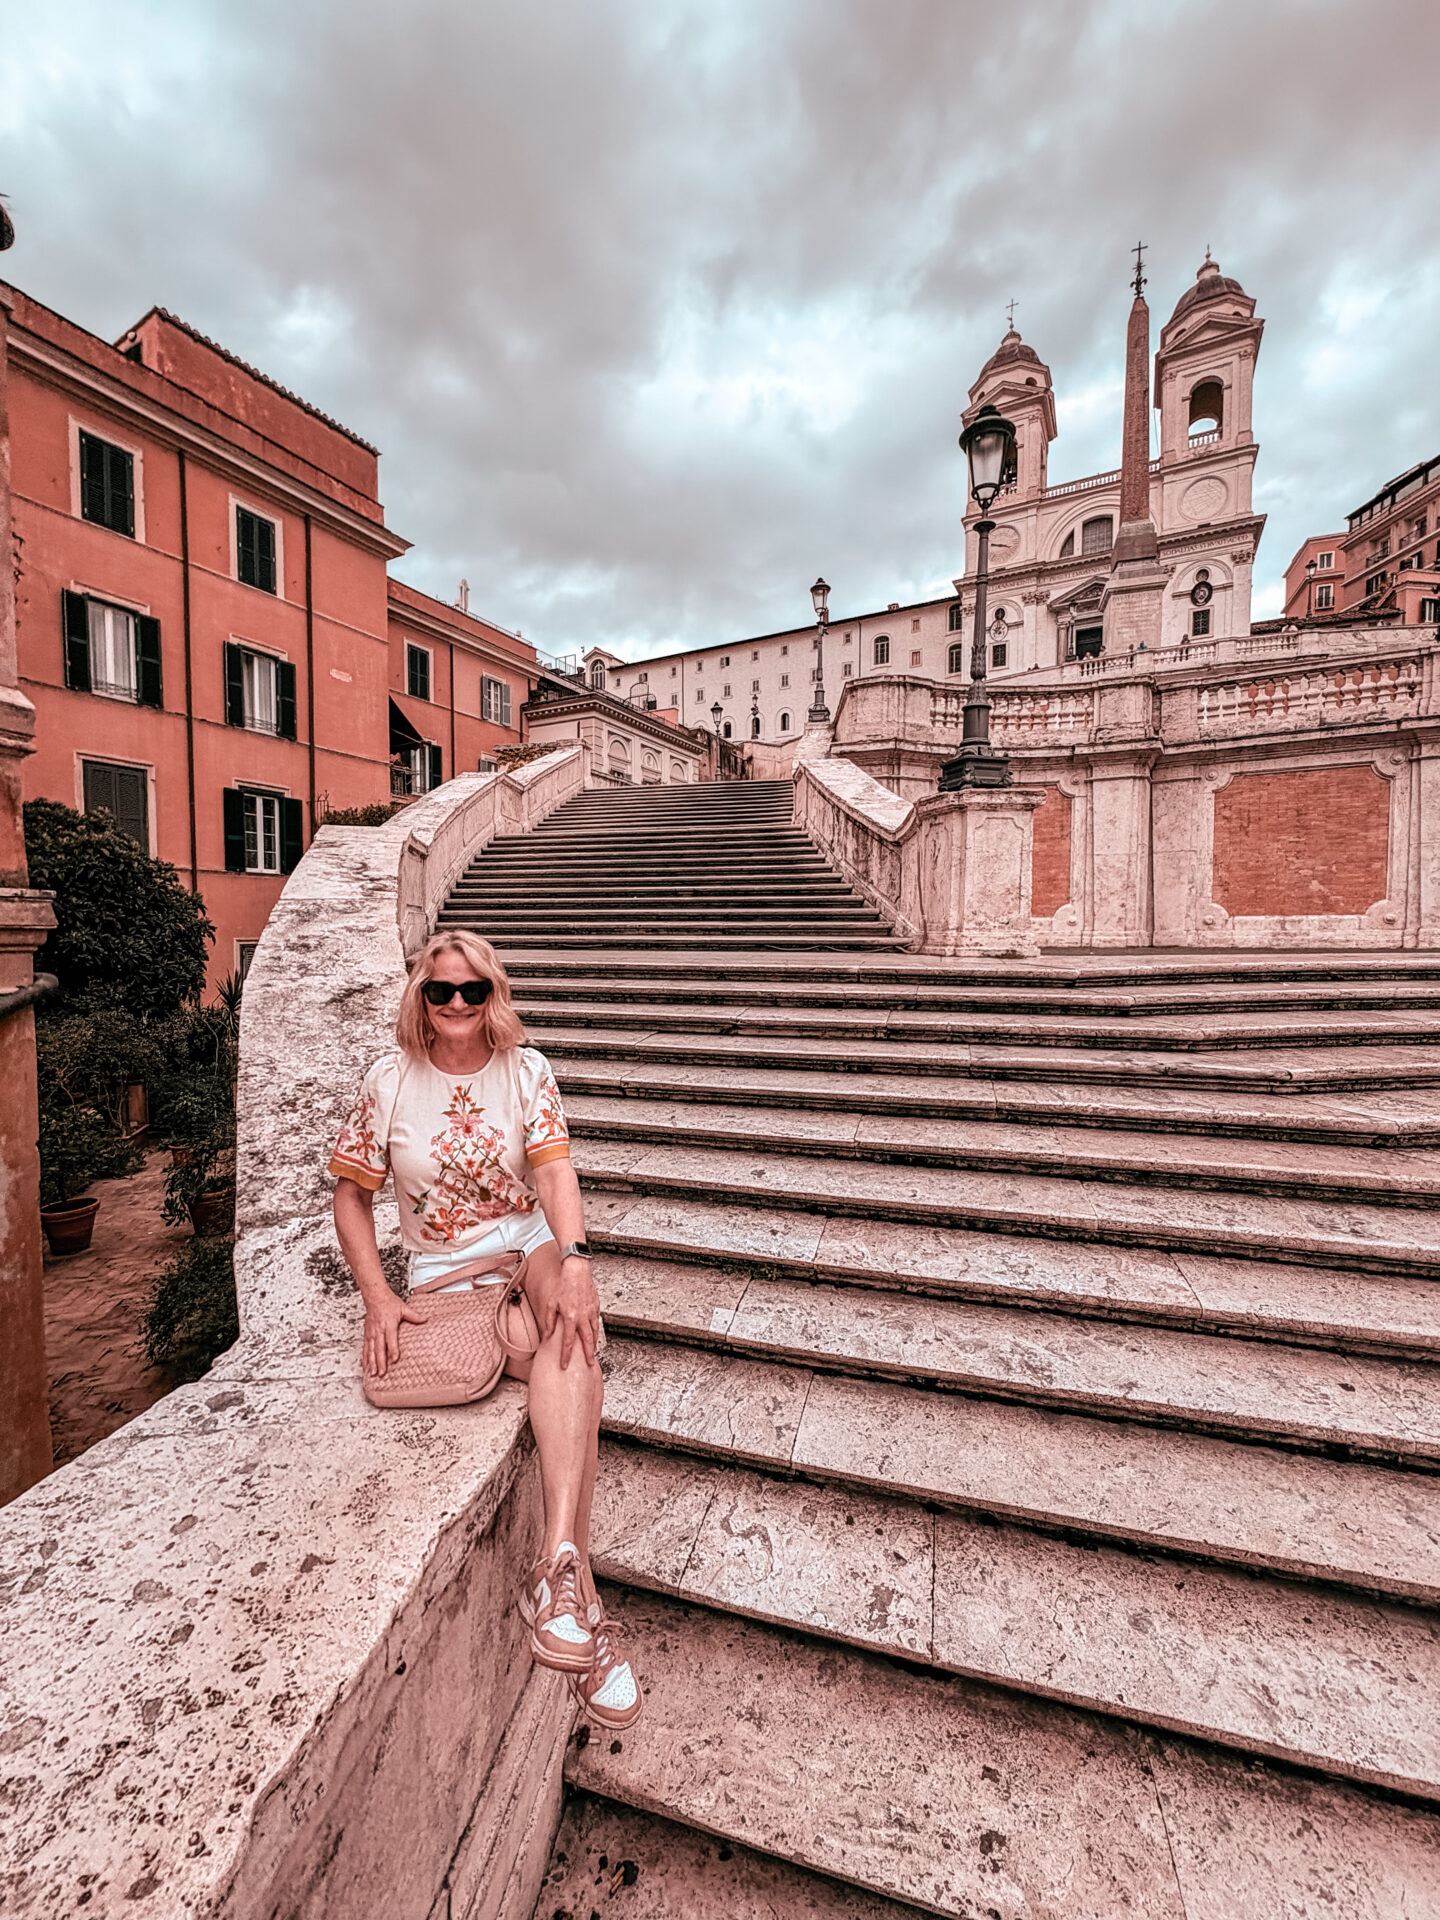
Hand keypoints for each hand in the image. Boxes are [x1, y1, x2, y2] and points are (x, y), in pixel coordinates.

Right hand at [362, 1291, 428, 1377]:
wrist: (375, 1297)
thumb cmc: (388, 1302)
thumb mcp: (403, 1308)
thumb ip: (414, 1316)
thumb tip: (425, 1320)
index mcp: (388, 1324)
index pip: (391, 1339)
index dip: (393, 1350)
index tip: (395, 1359)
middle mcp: (378, 1330)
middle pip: (379, 1348)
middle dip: (380, 1362)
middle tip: (382, 1373)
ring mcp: (371, 1333)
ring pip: (370, 1350)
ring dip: (371, 1362)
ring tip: (373, 1373)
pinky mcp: (366, 1334)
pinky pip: (365, 1348)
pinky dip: (365, 1358)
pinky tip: (365, 1366)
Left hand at [544, 1255, 599, 1370]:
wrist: (577, 1272)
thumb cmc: (563, 1286)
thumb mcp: (551, 1304)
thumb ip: (549, 1321)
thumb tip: (547, 1335)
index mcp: (570, 1318)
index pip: (568, 1342)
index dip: (566, 1355)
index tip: (565, 1365)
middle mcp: (582, 1317)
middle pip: (587, 1341)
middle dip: (588, 1355)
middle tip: (590, 1364)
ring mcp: (591, 1312)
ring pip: (594, 1333)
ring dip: (594, 1345)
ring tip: (593, 1353)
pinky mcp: (596, 1307)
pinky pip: (597, 1323)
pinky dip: (596, 1332)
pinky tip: (594, 1336)